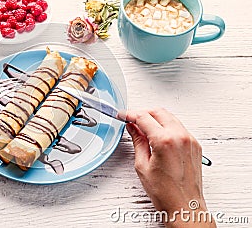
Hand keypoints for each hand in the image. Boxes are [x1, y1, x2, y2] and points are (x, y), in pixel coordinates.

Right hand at [126, 108, 214, 227]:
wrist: (184, 206)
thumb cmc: (165, 192)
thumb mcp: (142, 165)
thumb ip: (137, 141)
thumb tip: (133, 128)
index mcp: (165, 141)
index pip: (144, 117)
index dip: (130, 114)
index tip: (123, 115)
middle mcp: (180, 137)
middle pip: (159, 112)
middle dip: (143, 112)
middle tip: (131, 119)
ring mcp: (190, 140)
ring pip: (170, 117)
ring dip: (155, 118)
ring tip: (143, 127)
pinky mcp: (195, 145)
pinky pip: (179, 127)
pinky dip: (166, 126)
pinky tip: (157, 134)